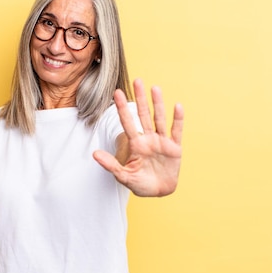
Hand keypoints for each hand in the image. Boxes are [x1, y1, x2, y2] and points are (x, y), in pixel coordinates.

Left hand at [93, 79, 183, 196]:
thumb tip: (94, 154)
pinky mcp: (174, 148)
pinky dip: (177, 120)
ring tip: (155, 88)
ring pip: (159, 119)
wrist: (158, 192)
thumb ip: (110, 165)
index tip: (117, 92)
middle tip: (137, 80)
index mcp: (135, 144)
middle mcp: (148, 139)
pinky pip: (176, 131)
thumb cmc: (140, 183)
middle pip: (143, 115)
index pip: (127, 122)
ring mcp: (162, 142)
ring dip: (157, 104)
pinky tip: (177, 106)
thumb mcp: (123, 176)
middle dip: (140, 98)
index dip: (122, 108)